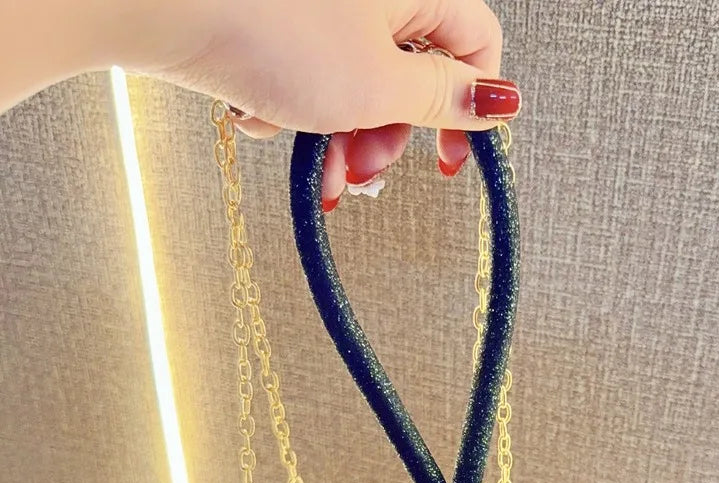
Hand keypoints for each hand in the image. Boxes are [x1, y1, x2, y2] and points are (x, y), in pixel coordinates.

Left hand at [0, 0, 517, 205]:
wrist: (162, 6)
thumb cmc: (272, 33)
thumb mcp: (378, 86)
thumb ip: (444, 99)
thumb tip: (498, 100)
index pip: (477, 42)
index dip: (470, 108)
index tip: (448, 161)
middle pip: (412, 69)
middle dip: (389, 134)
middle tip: (365, 172)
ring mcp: (324, 4)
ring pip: (357, 78)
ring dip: (341, 133)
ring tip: (315, 164)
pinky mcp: (279, 17)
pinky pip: (309, 70)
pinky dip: (294, 105)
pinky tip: (261, 116)